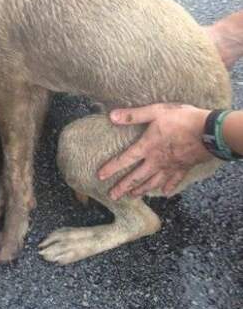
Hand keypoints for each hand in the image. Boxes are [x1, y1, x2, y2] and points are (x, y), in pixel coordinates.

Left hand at [97, 103, 212, 199]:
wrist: (208, 131)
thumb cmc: (181, 119)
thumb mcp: (155, 112)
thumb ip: (133, 115)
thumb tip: (112, 116)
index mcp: (147, 147)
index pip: (125, 160)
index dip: (112, 168)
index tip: (100, 176)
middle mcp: (157, 161)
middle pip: (137, 177)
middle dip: (123, 187)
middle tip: (113, 196)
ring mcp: (171, 166)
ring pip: (153, 182)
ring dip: (142, 190)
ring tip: (133, 196)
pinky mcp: (184, 168)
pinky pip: (174, 181)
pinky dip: (168, 188)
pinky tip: (165, 193)